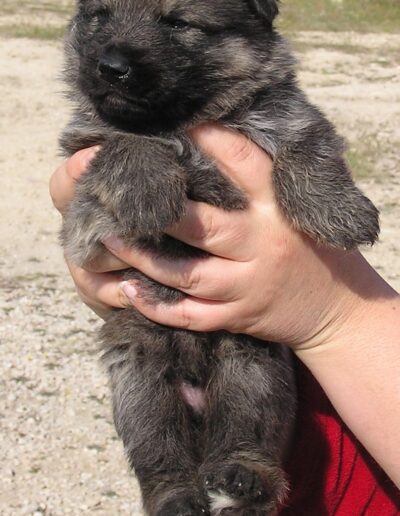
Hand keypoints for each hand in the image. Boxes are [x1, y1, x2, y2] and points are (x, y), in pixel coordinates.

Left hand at [51, 124, 372, 349]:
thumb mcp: (300, 211)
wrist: (338, 309)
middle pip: (202, 225)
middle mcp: (260, 245)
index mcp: (279, 211)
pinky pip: (190, 315)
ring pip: (186, 274)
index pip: (246, 165)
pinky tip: (129, 291)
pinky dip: (157, 306)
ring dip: (143, 258)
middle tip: (117, 193)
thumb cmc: (315, 251)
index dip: (213, 139)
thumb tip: (222, 140)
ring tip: (108, 239)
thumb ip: (267, 183)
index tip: (182, 121)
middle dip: (158, 210)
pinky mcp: (237, 316)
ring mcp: (247, 285)